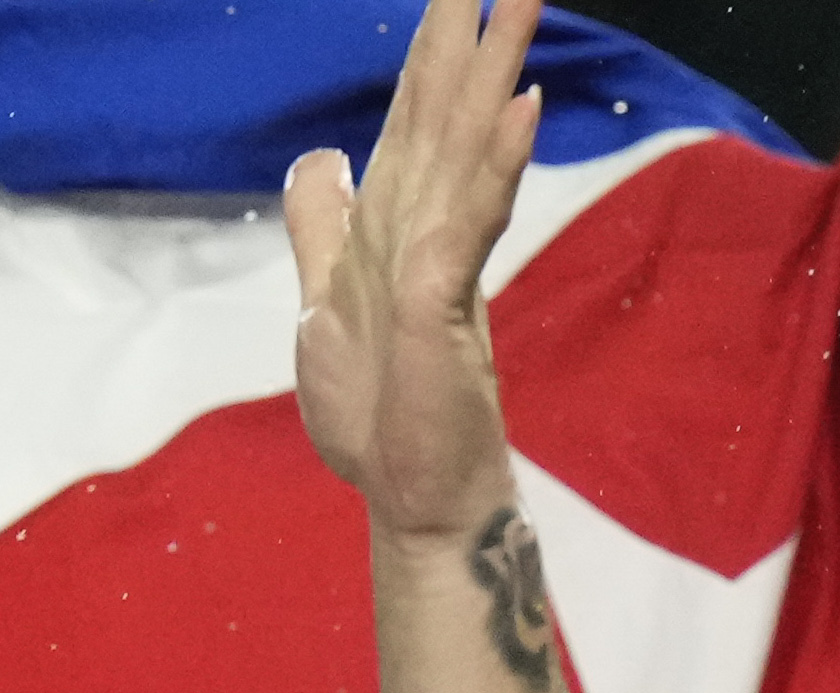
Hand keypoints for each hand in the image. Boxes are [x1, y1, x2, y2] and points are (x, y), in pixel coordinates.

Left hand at [287, 0, 546, 544]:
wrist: (415, 498)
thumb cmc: (379, 416)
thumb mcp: (322, 305)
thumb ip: (322, 230)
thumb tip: (318, 160)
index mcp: (392, 224)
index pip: (412, 116)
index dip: (425, 48)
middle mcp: (423, 230)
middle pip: (442, 111)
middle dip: (463, 31)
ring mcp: (438, 262)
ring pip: (465, 144)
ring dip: (492, 68)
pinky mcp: (442, 303)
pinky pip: (471, 219)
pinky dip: (497, 162)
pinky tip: (520, 106)